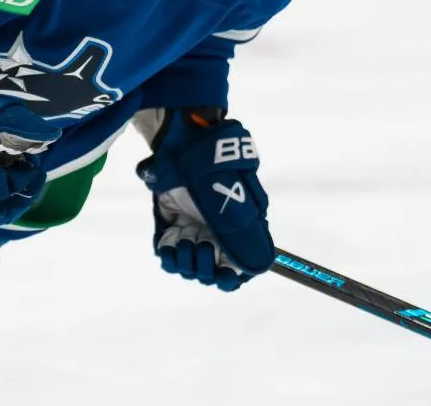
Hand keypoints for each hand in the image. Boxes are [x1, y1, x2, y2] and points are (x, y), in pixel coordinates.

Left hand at [135, 108, 274, 290]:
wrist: (185, 152)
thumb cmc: (215, 174)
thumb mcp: (235, 205)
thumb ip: (245, 236)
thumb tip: (261, 265)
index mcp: (235, 234)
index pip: (236, 272)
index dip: (230, 278)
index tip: (224, 273)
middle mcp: (214, 238)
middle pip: (211, 275)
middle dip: (206, 267)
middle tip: (202, 244)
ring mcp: (192, 234)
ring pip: (189, 269)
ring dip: (187, 260)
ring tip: (186, 239)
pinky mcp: (170, 230)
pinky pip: (168, 258)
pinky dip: (169, 256)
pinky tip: (172, 242)